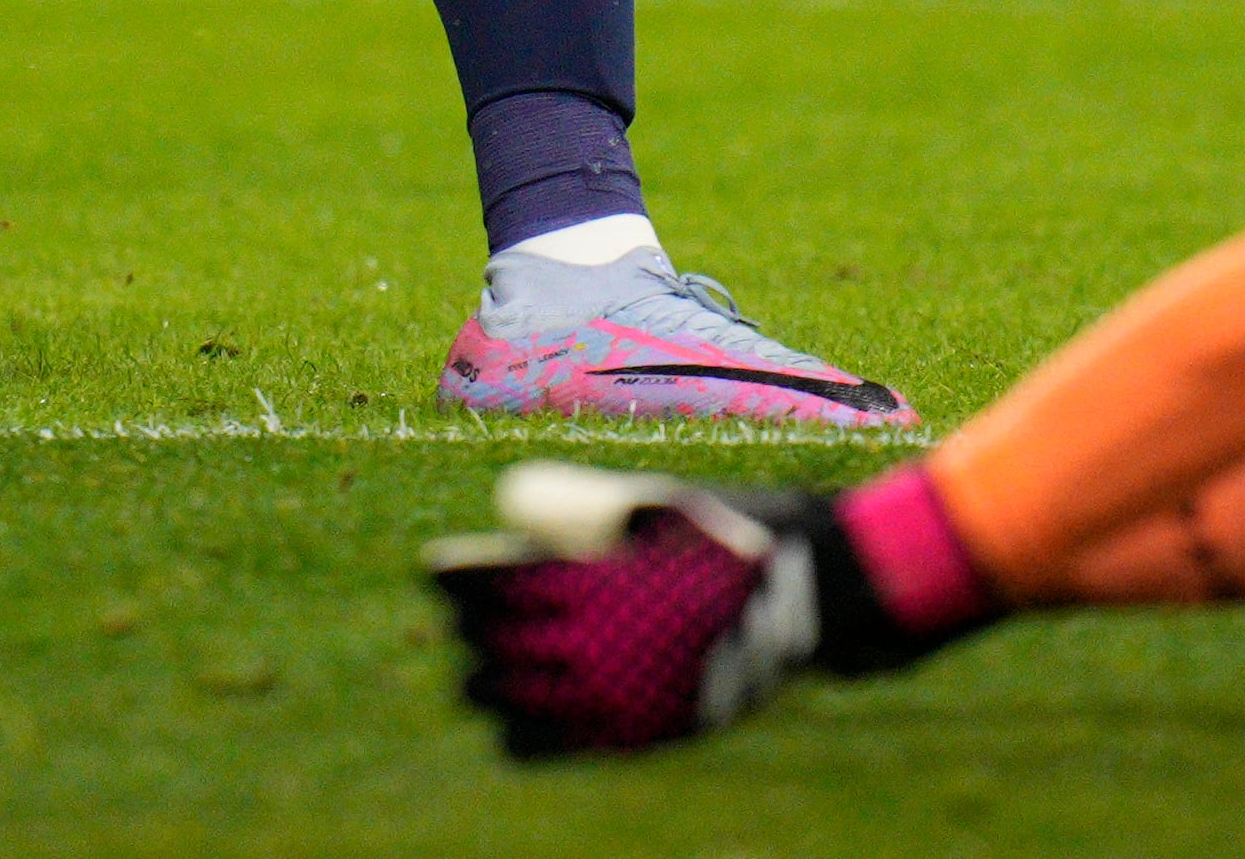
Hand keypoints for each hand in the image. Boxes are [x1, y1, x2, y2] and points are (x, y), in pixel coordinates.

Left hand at [425, 467, 825, 756]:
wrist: (811, 597)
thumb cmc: (732, 533)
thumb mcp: (658, 501)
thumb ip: (585, 509)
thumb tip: (514, 509)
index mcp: (592, 582)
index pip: (490, 585)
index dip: (452, 576)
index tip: (433, 567)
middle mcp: (592, 645)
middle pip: (490, 642)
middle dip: (467, 625)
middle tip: (461, 613)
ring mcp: (611, 695)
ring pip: (510, 697)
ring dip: (484, 679)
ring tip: (477, 668)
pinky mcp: (633, 732)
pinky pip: (547, 742)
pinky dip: (517, 730)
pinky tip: (509, 720)